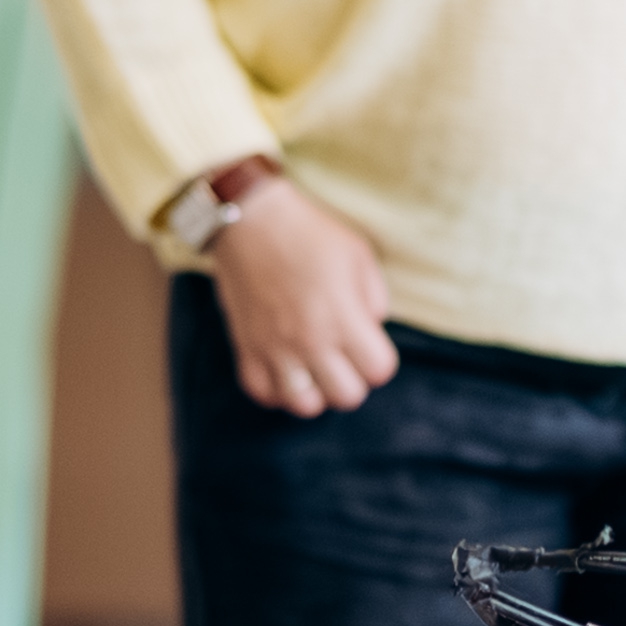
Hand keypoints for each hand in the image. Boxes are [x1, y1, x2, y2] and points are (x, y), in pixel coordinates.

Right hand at [210, 177, 398, 418]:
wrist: (251, 220)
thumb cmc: (310, 234)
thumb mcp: (360, 255)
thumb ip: (374, 298)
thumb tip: (371, 328)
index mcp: (343, 318)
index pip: (379, 371)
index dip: (379, 360)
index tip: (368, 342)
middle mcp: (310, 340)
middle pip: (346, 396)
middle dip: (352, 379)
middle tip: (343, 355)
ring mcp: (275, 347)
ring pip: (304, 405)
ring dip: (315, 390)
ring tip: (314, 367)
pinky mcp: (246, 346)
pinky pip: (262, 392)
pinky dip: (276, 389)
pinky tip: (285, 370)